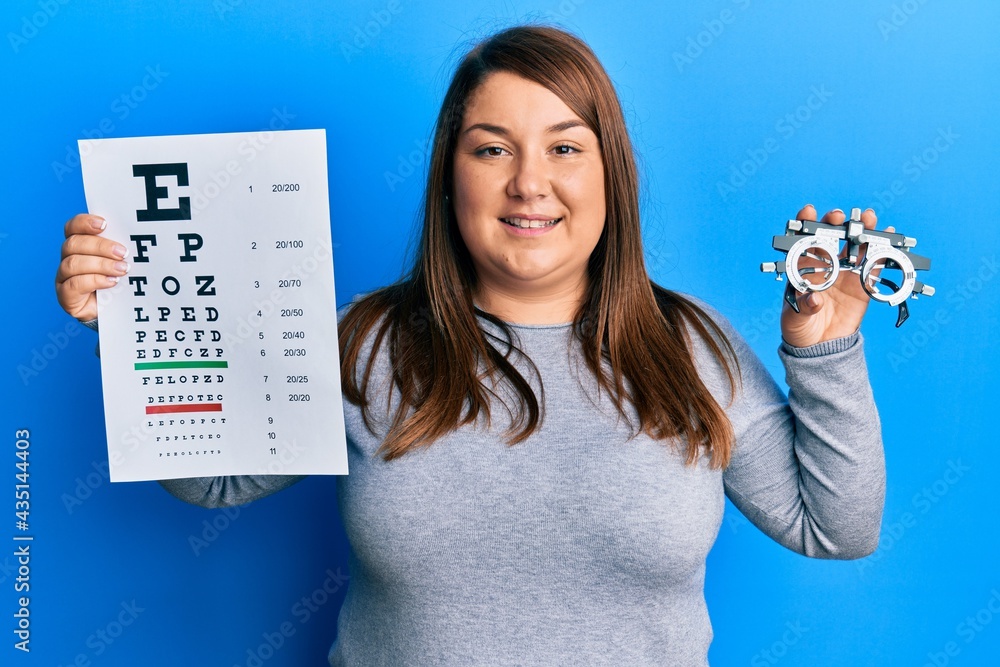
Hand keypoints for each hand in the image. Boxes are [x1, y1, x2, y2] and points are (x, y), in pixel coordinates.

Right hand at [55, 214, 129, 321]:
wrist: (114, 312)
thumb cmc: (118, 282)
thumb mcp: (120, 262)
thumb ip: (120, 250)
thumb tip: (137, 238)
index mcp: (79, 245)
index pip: (73, 227)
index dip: (85, 223)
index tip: (104, 224)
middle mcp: (67, 258)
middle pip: (73, 244)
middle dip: (100, 246)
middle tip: (123, 253)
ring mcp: (63, 278)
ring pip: (73, 263)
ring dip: (101, 264)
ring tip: (122, 269)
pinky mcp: (65, 296)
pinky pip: (74, 285)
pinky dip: (95, 281)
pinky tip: (111, 282)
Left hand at [779, 205, 894, 347]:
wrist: (819, 348)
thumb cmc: (798, 328)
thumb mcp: (794, 319)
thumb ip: (803, 307)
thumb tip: (814, 298)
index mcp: (802, 268)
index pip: (802, 241)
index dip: (805, 223)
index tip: (810, 211)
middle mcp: (824, 266)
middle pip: (831, 238)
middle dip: (836, 223)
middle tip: (841, 216)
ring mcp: (844, 274)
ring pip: (853, 247)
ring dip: (861, 231)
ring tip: (869, 218)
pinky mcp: (862, 286)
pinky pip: (872, 265)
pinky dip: (880, 251)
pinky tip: (887, 237)